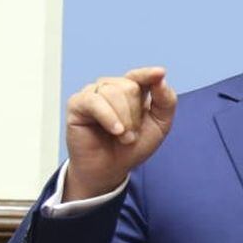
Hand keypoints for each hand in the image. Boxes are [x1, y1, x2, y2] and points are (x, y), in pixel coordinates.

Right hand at [63, 67, 176, 200]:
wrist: (110, 169)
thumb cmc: (132, 147)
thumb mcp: (160, 125)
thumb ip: (166, 100)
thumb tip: (160, 77)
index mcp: (132, 89)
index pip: (140, 75)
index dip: (148, 74)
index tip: (159, 73)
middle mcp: (111, 87)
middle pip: (129, 87)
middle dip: (135, 116)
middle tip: (131, 135)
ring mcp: (93, 93)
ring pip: (113, 93)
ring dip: (123, 121)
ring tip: (122, 137)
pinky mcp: (77, 104)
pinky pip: (94, 101)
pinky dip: (108, 117)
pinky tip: (115, 131)